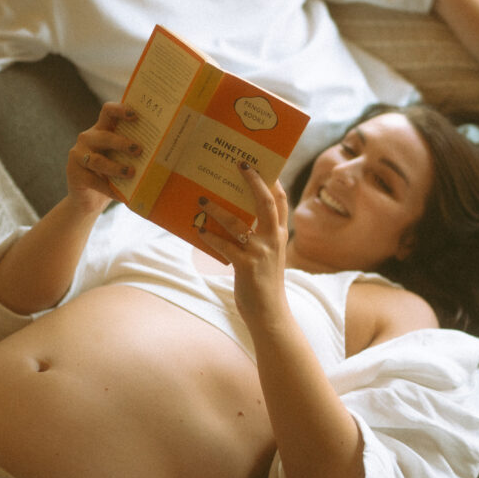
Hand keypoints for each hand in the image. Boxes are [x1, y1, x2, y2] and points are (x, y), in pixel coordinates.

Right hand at [66, 102, 141, 213]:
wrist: (89, 198)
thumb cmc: (111, 175)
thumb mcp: (121, 160)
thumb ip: (133, 153)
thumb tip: (162, 155)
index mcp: (102, 129)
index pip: (108, 111)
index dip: (120, 110)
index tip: (136, 116)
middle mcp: (88, 139)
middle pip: (105, 136)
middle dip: (122, 143)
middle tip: (139, 150)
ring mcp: (78, 156)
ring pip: (98, 160)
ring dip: (116, 168)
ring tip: (131, 173)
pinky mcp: (75, 174)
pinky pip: (94, 181)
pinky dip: (110, 190)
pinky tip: (123, 197)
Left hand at [195, 164, 289, 325]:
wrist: (270, 314)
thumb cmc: (263, 283)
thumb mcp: (266, 256)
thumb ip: (257, 237)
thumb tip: (230, 216)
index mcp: (279, 235)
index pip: (280, 201)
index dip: (272, 180)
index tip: (259, 163)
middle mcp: (273, 239)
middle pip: (266, 201)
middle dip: (253, 181)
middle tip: (239, 164)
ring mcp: (261, 252)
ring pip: (237, 222)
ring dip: (217, 209)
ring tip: (202, 199)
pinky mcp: (246, 265)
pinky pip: (224, 245)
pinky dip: (209, 236)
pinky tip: (198, 230)